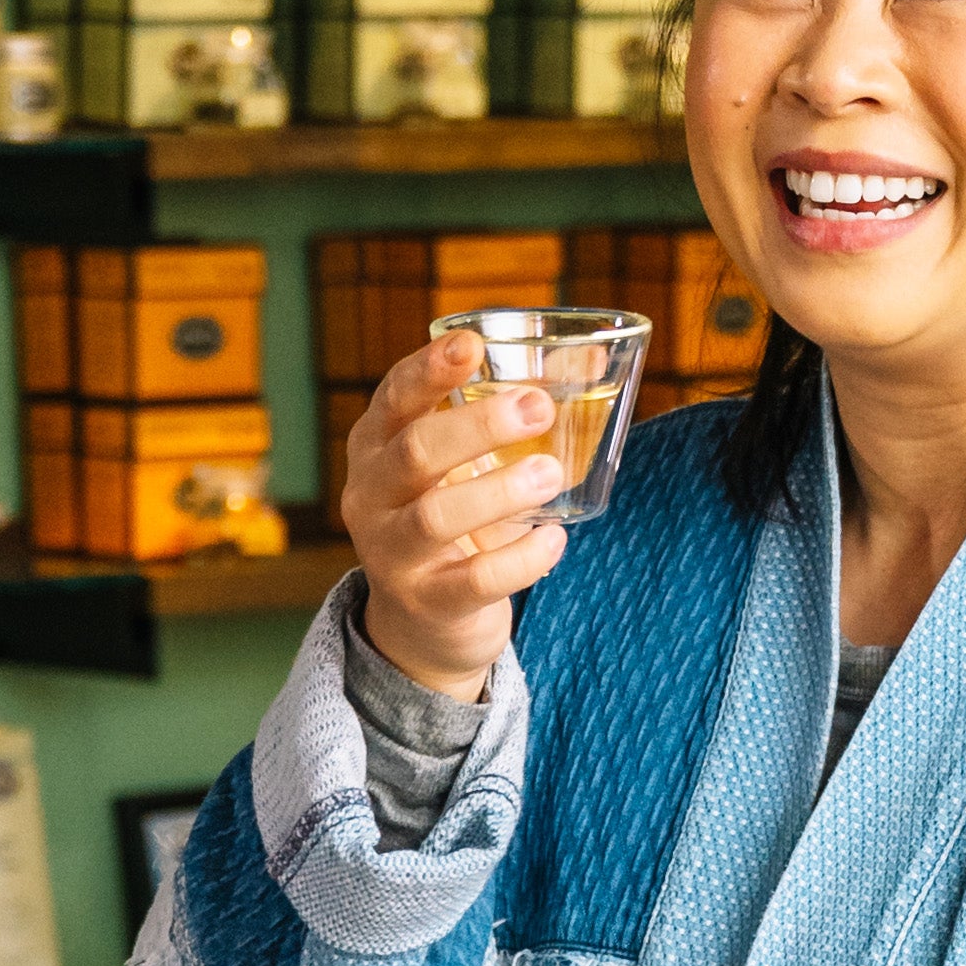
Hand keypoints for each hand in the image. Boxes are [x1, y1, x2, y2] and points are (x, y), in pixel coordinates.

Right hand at [339, 331, 570, 698]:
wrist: (425, 621)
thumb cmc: (453, 514)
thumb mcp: (463, 463)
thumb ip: (511, 416)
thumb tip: (594, 358)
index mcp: (376, 446)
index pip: (394, 398)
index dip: (429, 370)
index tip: (472, 343)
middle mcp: (371, 495)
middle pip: (415, 451)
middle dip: (478, 425)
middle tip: (538, 407)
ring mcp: (392, 553)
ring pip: (435, 517)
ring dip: (498, 491)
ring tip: (551, 474)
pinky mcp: (426, 602)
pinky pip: (473, 580)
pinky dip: (519, 559)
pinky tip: (554, 539)